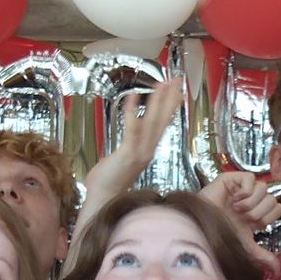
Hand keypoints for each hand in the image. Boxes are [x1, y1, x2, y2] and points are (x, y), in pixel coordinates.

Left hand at [85, 75, 183, 198]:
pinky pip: (132, 129)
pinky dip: (133, 112)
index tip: (176, 91)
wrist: (104, 198)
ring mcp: (140, 152)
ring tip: (163, 84)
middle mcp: (148, 149)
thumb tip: (131, 137)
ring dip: (158, 102)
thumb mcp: (123, 160)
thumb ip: (130, 147)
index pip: (161, 124)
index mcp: (147, 149)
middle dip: (169, 99)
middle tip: (176, 81)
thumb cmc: (110, 181)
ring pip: (152, 123)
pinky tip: (133, 96)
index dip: (169, 107)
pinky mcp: (128, 153)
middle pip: (162, 120)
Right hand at [198, 171, 280, 273]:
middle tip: (243, 218)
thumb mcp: (246, 248)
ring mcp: (241, 188)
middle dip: (259, 212)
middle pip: (272, 198)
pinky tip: (234, 200)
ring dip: (251, 203)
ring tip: (237, 210)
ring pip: (263, 188)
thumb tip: (278, 271)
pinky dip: (245, 191)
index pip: (277, 207)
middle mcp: (251, 199)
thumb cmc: (219, 235)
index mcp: (256, 211)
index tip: (252, 225)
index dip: (267, 217)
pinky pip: (250, 178)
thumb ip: (263, 257)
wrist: (201, 227)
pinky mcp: (231, 178)